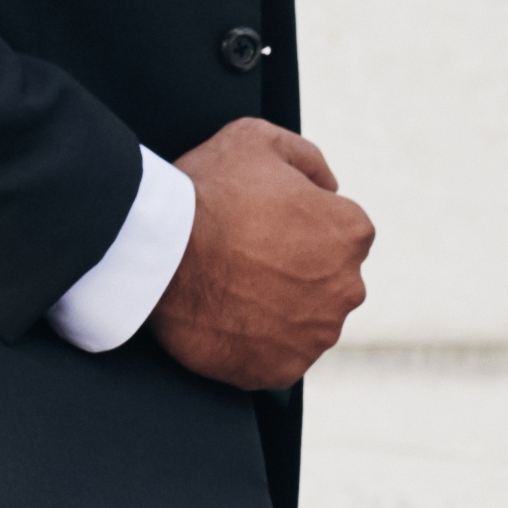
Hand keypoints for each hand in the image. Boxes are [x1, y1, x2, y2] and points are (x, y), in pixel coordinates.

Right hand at [151, 119, 369, 389]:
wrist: (157, 251)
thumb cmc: (206, 191)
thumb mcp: (256, 139)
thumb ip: (306, 157)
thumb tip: (330, 184)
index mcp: (350, 233)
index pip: (340, 231)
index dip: (300, 224)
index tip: (264, 224)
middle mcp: (347, 288)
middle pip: (328, 280)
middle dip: (297, 269)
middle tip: (244, 256)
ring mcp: (316, 335)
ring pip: (306, 320)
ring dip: (279, 307)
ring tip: (231, 287)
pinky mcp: (284, 368)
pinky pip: (278, 357)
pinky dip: (258, 343)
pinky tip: (227, 319)